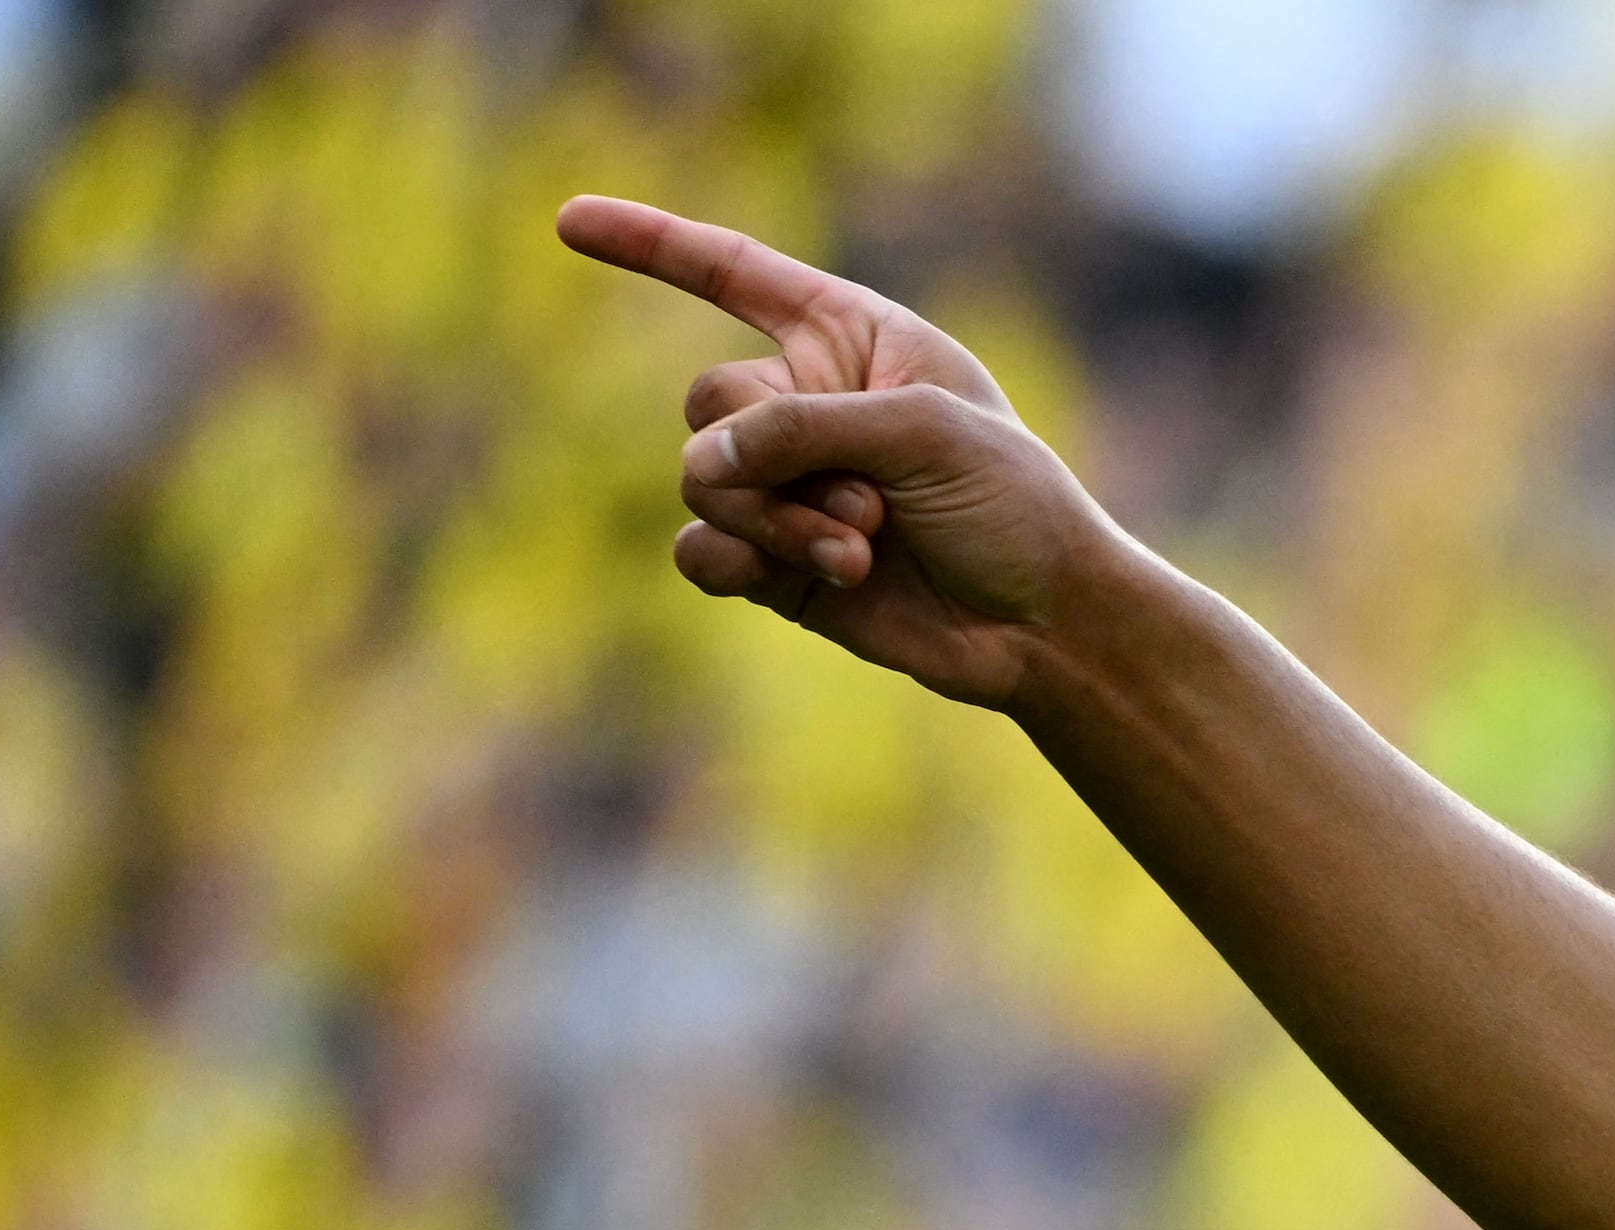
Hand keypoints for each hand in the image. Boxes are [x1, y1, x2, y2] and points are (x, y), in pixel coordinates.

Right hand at [555, 194, 1120, 709]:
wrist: (1044, 622)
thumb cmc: (1011, 506)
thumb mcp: (925, 433)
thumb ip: (808, 426)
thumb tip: (703, 462)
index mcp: (849, 338)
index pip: (732, 274)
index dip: (650, 244)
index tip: (569, 221)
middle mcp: (805, 405)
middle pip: (709, 403)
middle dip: (779, 457)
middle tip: (874, 504)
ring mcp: (786, 487)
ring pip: (702, 480)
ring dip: (778, 519)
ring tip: (864, 549)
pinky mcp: (777, 565)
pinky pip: (700, 552)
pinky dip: (739, 561)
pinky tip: (803, 577)